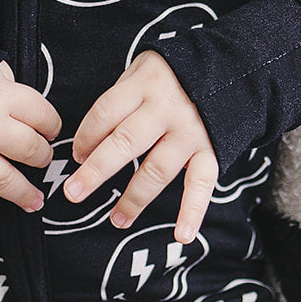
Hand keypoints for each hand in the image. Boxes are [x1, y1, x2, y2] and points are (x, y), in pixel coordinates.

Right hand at [0, 61, 61, 212]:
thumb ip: (6, 83)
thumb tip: (21, 103)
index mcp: (1, 96)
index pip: (43, 116)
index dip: (51, 124)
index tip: (51, 130)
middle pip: (31, 150)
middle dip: (42, 157)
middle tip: (42, 158)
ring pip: (6, 181)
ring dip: (23, 193)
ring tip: (34, 201)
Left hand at [63, 51, 217, 242]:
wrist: (227, 66)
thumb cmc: (173, 73)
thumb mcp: (142, 69)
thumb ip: (120, 98)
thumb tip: (90, 142)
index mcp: (144, 84)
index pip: (106, 112)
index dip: (86, 136)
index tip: (77, 156)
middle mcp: (165, 108)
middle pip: (125, 143)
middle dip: (96, 171)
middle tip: (73, 193)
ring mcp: (189, 131)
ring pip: (157, 169)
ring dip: (134, 199)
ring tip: (116, 219)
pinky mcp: (211, 149)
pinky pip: (201, 184)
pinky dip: (193, 211)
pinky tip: (181, 235)